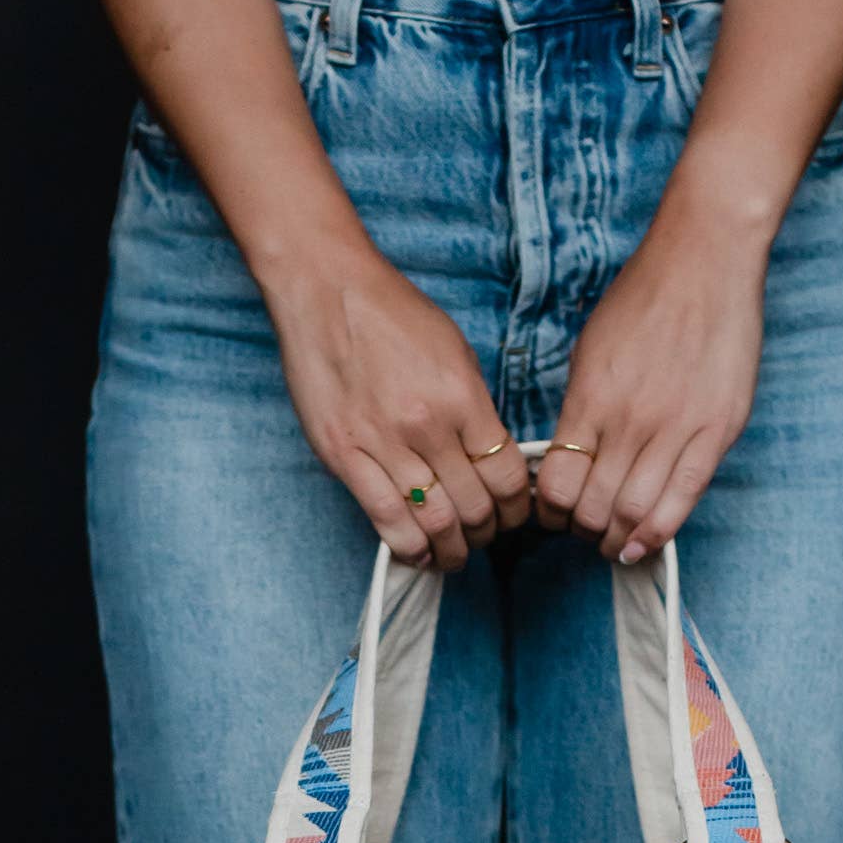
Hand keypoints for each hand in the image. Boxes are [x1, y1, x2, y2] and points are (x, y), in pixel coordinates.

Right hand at [264, 250, 528, 567]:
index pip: (506, 477)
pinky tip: (419, 552)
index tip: (512, 514)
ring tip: (454, 553)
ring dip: (452, 549)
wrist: (326, 290)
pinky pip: (385, 520)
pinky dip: (409, 547)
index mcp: (461, 399)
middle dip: (487, 532)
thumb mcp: (454, 352)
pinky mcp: (344, 456)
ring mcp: (383, 444)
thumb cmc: (392, 315)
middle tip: (483, 535)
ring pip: (434, 522)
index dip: (516, 507)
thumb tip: (492, 459)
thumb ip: (474, 409)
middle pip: (475, 507)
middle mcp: (427, 426)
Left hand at [535, 204, 766, 559]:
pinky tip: (644, 544)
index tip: (554, 516)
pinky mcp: (715, 431)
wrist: (706, 261)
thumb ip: (582, 406)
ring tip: (613, 543)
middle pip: (593, 507)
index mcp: (590, 399)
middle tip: (584, 534)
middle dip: (582, 531)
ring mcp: (675, 428)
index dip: (550, 512)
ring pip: (635, 512)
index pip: (557, 483)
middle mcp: (629, 420)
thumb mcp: (592, 349)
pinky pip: (683, 499)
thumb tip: (571, 456)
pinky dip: (658, 532)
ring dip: (618, 539)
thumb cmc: (645, 298)